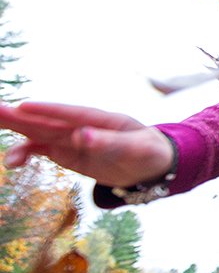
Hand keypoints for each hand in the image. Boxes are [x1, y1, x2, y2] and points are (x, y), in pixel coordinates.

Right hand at [0, 101, 174, 187]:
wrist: (151, 166)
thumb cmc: (148, 151)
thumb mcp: (136, 149)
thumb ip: (109, 143)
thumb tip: (82, 136)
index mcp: (101, 120)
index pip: (72, 113)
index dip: (49, 110)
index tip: (24, 106)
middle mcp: (82, 126)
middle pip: (48, 120)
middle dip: (21, 116)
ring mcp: (72, 139)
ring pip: (40, 134)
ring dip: (18, 133)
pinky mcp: (67, 153)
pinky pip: (43, 150)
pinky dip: (28, 153)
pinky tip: (13, 162)